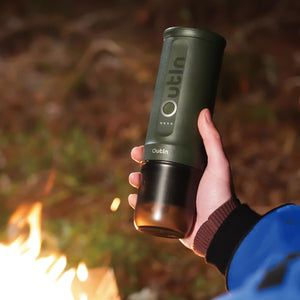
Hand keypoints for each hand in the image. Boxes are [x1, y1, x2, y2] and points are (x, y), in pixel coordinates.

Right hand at [128, 109, 233, 252]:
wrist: (218, 230)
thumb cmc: (220, 196)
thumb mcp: (218, 164)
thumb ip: (212, 139)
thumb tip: (204, 112)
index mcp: (189, 170)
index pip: (167, 156)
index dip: (153, 149)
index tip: (144, 144)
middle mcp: (180, 183)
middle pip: (155, 170)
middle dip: (142, 163)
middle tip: (134, 158)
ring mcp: (172, 200)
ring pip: (149, 187)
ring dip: (137, 181)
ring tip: (133, 179)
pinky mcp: (167, 216)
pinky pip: (148, 208)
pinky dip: (138, 203)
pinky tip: (132, 199)